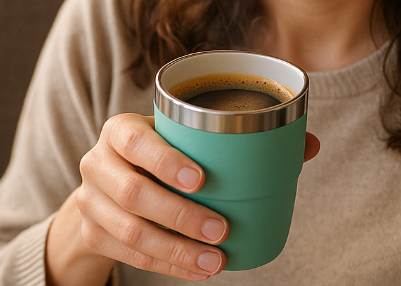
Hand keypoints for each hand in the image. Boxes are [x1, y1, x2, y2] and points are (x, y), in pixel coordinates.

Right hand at [45, 113, 320, 283]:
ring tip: (215, 260)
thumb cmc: (158, 156)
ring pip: (131, 232)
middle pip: (134, 193)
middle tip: (222, 230)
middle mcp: (98, 163)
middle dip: (181, 216)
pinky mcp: (93, 234)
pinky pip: (131, 255)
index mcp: (120, 130)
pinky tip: (196, 270)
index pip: (135, 141)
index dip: (165, 160)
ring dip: (177, 250)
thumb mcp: (183, 139)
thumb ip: (241, 138)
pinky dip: (167, 265)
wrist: (104, 187)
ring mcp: (91, 202)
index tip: (202, 180)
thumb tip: (308, 144)